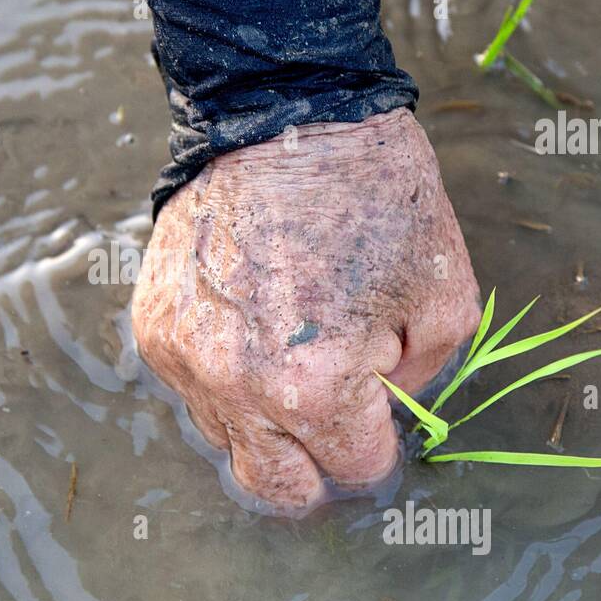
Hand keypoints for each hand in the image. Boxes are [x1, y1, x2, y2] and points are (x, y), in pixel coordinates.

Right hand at [132, 108, 479, 509]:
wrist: (282, 112)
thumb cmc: (375, 195)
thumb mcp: (446, 292)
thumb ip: (424, 378)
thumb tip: (387, 407)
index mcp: (314, 386)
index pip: (353, 468)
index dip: (379, 440)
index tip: (381, 404)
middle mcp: (236, 387)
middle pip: (276, 489)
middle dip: (316, 464)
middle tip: (336, 416)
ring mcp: (184, 359)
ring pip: (227, 443)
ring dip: (266, 421)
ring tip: (288, 350)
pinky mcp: (154, 328)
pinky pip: (192, 390)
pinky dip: (225, 378)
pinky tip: (250, 323)